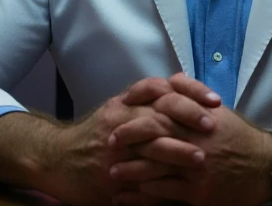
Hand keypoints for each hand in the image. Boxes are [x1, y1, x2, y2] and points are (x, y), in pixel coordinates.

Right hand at [11, 75, 219, 205]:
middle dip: (189, 117)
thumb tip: (181, 86)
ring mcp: (116, 148)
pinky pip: (136, 176)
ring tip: (200, 157)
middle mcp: (122, 119)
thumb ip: (146, 99)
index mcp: (127, 102)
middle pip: (159, 111)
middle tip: (213, 125)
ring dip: (177, 150)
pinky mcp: (110, 174)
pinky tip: (176, 185)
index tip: (215, 100)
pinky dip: (157, 180)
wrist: (56, 158)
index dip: (191, 92)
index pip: (164, 88)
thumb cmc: (93, 134)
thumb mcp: (118, 108)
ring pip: (149, 144)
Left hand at [110, 102, 271, 205]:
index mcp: (198, 117)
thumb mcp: (219, 110)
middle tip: (108, 142)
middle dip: (128, 137)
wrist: (265, 167)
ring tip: (111, 173)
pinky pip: (163, 192)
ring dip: (130, 170)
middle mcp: (195, 140)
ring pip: (154, 167)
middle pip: (154, 133)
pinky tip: (127, 196)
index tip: (120, 108)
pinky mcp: (197, 193)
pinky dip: (142, 195)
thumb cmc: (238, 137)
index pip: (162, 104)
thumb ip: (193, 93)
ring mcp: (195, 167)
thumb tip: (170, 78)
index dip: (138, 106)